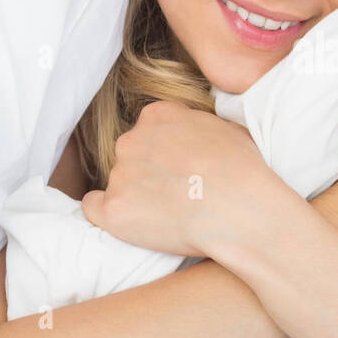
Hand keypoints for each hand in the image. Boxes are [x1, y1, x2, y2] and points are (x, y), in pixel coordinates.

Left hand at [80, 100, 283, 258]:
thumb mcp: (227, 127)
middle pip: (130, 154)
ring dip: (136, 197)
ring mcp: (120, 174)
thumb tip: (194, 136)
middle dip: (148, 172)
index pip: (149, 129)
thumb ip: (196, 126)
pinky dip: (108, 216)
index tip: (180, 168)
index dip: (165, 151)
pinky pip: (94, 209)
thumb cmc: (243, 170)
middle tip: (176, 194)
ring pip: (118, 183)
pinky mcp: (113, 209)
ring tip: (170, 216)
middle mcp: (132, 139)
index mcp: (158, 115)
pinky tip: (131, 222)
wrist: (239, 210)